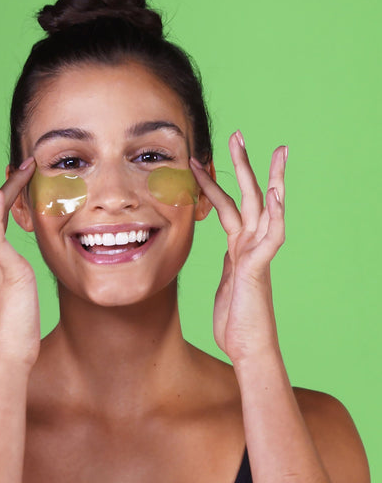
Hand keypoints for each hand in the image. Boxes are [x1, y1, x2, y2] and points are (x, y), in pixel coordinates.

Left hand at [190, 131, 286, 363]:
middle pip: (248, 197)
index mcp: (237, 247)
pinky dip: (275, 214)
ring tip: (277, 152)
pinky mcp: (258, 268)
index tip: (205, 162)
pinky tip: (276, 194)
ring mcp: (256, 255)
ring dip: (269, 180)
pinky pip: (270, 237)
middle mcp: (249, 245)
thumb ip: (229, 262)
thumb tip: (228, 251)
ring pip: (264, 210)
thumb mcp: (226, 282)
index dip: (215, 183)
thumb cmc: (236, 318)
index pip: (228, 206)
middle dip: (243, 165)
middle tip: (239, 135)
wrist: (246, 347)